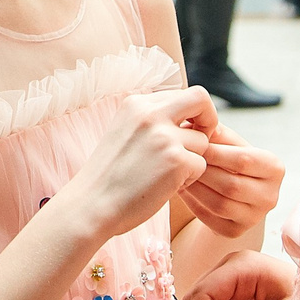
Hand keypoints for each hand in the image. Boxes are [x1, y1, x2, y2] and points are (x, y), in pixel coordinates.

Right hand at [57, 86, 214, 240]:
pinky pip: (201, 166)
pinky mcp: (176, 161)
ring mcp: (164, 136)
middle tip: (201, 142)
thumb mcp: (124, 133)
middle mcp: (150, 113)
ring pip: (203, 141)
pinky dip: (188, 180)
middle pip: (200, 99)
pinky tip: (165, 187)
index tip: (188, 131)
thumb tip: (189, 119)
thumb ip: (151, 121)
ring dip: (192, 160)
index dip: (192, 113)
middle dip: (209, 119)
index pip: (182, 93)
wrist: (91, 206)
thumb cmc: (109, 177)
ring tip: (167, 175)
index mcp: (136, 104)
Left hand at [174, 120, 284, 237]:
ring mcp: (255, 218)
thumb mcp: (228, 143)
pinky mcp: (236, 232)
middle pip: (232, 185)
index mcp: (275, 168)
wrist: (232, 189)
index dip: (215, 151)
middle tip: (180, 160)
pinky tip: (181, 189)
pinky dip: (193, 203)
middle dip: (203, 171)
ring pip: (220, 204)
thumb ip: (217, 133)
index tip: (193, 143)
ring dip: (195, 188)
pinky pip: (210, 219)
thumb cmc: (228, 158)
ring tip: (178, 173)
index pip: (244, 160)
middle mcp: (271, 196)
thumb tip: (199, 124)